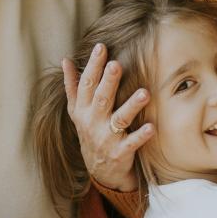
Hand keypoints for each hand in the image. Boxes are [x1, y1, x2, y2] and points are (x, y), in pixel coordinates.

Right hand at [62, 43, 153, 191]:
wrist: (99, 170)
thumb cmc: (90, 132)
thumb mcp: (77, 111)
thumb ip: (73, 85)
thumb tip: (65, 60)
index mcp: (82, 110)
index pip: (87, 84)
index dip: (93, 66)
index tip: (101, 47)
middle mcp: (92, 122)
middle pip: (101, 98)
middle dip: (109, 81)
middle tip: (116, 64)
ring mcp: (106, 138)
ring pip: (119, 119)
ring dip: (131, 106)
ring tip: (144, 93)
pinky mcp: (120, 152)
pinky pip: (132, 143)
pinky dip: (141, 136)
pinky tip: (151, 126)